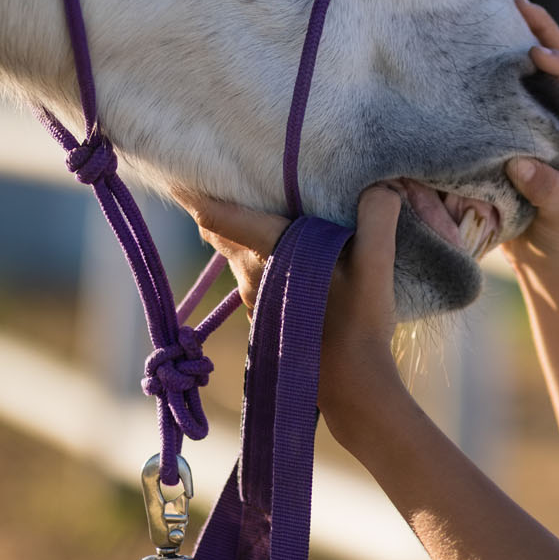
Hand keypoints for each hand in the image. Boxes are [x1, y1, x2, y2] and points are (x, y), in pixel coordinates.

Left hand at [173, 184, 406, 423]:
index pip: (215, 216)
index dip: (193, 191)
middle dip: (220, 206)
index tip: (177, 172)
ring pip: (235, 256)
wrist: (351, 387)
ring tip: (268, 216)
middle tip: (235, 182)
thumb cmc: (358, 323)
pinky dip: (260, 260)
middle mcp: (250, 273)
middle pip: (220, 232)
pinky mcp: (266, 317)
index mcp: (269, 250)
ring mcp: (255, 298)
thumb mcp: (376, 263)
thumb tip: (381, 187)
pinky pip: (251, 276)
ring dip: (243, 235)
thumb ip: (377, 216)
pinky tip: (290, 259)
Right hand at [504, 0, 558, 276]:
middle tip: (515, 2)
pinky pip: (506, 93)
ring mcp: (543, 121)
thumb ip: (548, 191)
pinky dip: (492, 70)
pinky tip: (467, 53)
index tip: (535, 54)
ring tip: (490, 12)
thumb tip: (521, 164)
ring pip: (532, 72)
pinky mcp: (518, 131)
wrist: (548, 258)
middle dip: (542, 30)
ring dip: (516, 40)